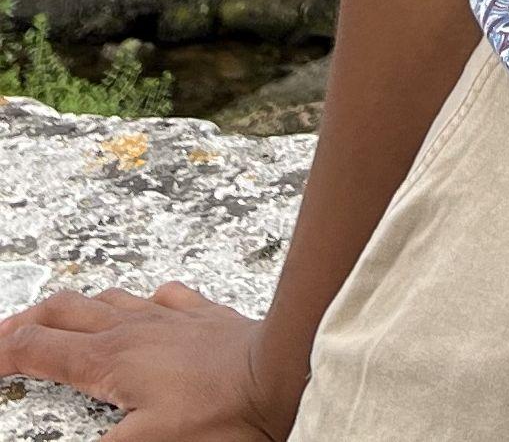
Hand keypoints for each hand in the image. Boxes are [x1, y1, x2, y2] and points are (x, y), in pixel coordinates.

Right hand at [0, 280, 299, 440]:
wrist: (283, 368)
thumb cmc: (222, 410)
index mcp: (108, 359)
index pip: (36, 348)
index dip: (2, 354)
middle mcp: (134, 328)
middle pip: (63, 311)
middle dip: (25, 322)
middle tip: (5, 337)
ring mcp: (170, 316)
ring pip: (108, 298)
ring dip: (74, 308)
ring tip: (59, 318)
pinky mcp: (203, 315)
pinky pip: (163, 297)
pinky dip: (139, 302)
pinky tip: (145, 306)